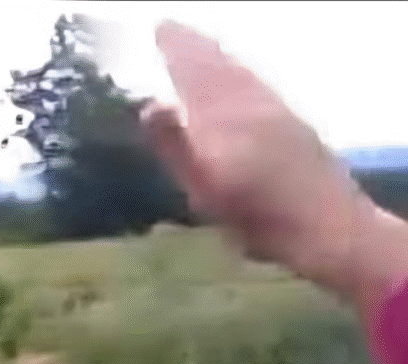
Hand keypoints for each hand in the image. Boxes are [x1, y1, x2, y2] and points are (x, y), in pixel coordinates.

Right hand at [141, 20, 376, 295]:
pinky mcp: (294, 125)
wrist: (325, 224)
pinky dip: (242, 75)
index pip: (194, 71)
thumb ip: (176, 145)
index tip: (161, 29)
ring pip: (241, 74)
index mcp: (223, 115)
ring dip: (218, 58)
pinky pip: (259, 85)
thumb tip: (149, 105)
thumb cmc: (257, 216)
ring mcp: (276, 111)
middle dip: (195, 47)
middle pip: (219, 66)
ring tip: (202, 50)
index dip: (177, 50)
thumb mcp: (205, 188)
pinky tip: (242, 84)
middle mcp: (250, 103)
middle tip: (175, 32)